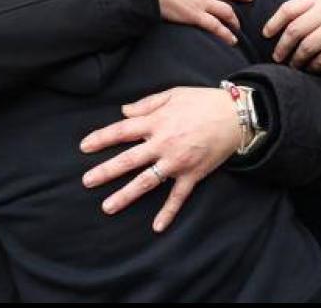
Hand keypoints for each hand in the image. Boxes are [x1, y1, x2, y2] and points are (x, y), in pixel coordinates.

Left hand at [80, 87, 240, 232]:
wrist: (236, 115)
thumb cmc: (203, 101)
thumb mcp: (173, 93)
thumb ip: (146, 104)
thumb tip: (123, 111)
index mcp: (157, 122)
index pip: (122, 131)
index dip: (101, 138)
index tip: (84, 147)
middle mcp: (163, 143)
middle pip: (129, 160)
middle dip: (106, 171)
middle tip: (87, 181)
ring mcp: (177, 162)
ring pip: (147, 181)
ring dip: (126, 195)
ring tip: (108, 207)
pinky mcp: (193, 174)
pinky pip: (178, 196)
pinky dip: (168, 212)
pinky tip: (157, 227)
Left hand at [263, 0, 320, 70]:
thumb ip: (307, 6)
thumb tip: (279, 16)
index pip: (288, 9)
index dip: (273, 23)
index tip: (266, 34)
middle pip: (294, 31)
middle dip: (282, 47)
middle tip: (278, 57)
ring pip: (306, 48)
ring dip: (296, 60)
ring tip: (293, 65)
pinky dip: (313, 67)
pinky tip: (311, 68)